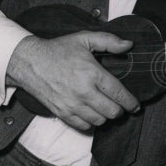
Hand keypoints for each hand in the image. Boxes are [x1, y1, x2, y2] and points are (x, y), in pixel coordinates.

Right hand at [6, 30, 139, 130]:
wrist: (30, 62)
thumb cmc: (58, 50)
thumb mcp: (84, 39)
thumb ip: (109, 41)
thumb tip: (129, 45)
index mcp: (92, 74)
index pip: (119, 94)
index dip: (131, 102)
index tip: (135, 106)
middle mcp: (84, 92)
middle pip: (112, 112)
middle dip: (120, 109)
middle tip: (119, 104)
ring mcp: (72, 105)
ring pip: (100, 121)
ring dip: (105, 116)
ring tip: (105, 107)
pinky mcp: (63, 113)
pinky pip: (84, 126)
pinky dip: (91, 122)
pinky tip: (91, 112)